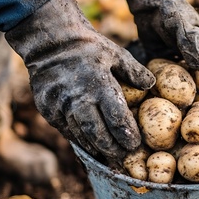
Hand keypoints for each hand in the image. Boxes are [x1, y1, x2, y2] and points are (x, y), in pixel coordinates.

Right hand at [5, 0, 154, 164]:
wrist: (48, 41)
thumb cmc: (87, 47)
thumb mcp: (115, 53)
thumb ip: (133, 71)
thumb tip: (151, 85)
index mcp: (99, 84)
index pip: (117, 118)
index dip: (127, 135)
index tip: (135, 144)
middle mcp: (78, 98)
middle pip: (97, 134)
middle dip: (111, 148)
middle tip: (123, 156)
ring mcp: (59, 106)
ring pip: (80, 135)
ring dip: (95, 147)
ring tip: (107, 155)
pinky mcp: (47, 109)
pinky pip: (65, 130)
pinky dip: (78, 138)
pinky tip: (89, 143)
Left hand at [121, 0, 198, 93]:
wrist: (149, 7)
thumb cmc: (172, 12)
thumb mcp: (184, 25)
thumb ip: (192, 43)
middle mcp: (193, 55)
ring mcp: (178, 61)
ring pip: (186, 80)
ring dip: (190, 93)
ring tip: (195, 108)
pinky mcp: (162, 64)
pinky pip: (167, 79)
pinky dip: (168, 89)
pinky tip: (170, 102)